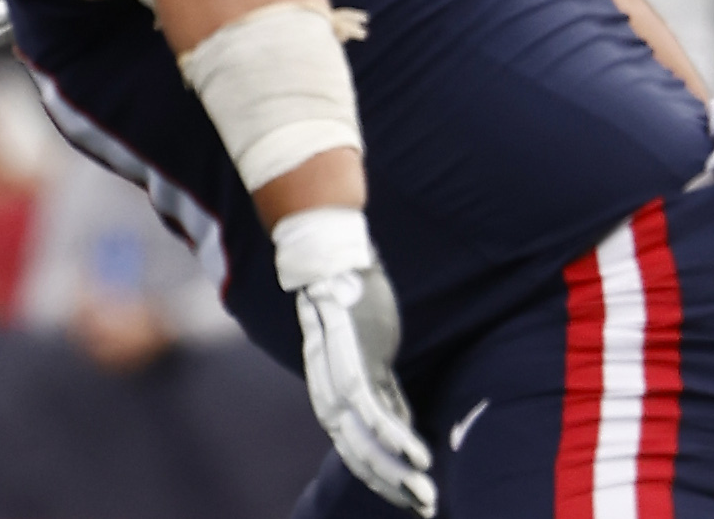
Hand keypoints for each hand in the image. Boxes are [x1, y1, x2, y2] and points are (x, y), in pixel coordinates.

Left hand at [277, 209, 434, 514]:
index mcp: (329, 395)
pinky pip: (372, 406)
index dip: (380, 480)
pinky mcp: (354, 357)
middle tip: (426, 508)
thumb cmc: (351, 311)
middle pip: (357, 452)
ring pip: (365, 437)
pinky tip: (417, 455)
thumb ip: (382, 392)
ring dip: (396, 470)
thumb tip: (403, 425)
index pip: (352, 450)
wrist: (330, 262)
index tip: (410, 502)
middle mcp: (329, 392)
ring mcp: (341, 375)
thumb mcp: (367, 359)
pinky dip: (393, 433)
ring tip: (426, 493)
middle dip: (391, 485)